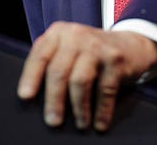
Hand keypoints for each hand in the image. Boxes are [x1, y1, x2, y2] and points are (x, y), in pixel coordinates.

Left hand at [17, 20, 156, 131]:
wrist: (130, 44)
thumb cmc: (90, 53)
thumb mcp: (67, 48)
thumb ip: (51, 61)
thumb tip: (32, 96)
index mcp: (59, 33)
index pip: (40, 55)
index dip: (31, 77)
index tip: (25, 96)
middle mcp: (76, 35)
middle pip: (59, 71)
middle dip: (54, 99)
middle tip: (53, 121)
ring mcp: (97, 46)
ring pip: (80, 81)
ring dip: (79, 107)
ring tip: (79, 124)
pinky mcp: (115, 59)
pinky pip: (105, 89)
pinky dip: (102, 110)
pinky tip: (99, 123)